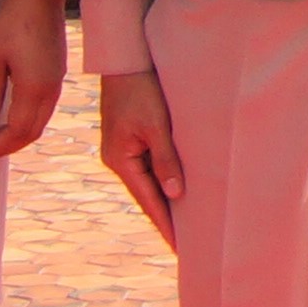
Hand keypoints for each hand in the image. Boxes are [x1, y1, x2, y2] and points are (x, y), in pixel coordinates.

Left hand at [0, 0, 70, 158]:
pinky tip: (18, 115)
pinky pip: (48, 107)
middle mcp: (50, 89)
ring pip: (43, 120)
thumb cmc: (11, 23)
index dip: (2, 146)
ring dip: (24, 133)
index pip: (19, 130)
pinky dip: (33, 119)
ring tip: (2, 136)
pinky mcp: (59, 73)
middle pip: (34, 130)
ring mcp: (58, 81)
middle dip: (13, 145)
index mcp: (33, 88)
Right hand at [93, 70, 182, 246]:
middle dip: (167, 218)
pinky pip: (148, 167)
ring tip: (187, 222)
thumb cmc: (141, 89)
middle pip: (147, 196)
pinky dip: (163, 180)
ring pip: (149, 182)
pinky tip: (177, 189)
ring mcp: (123, 150)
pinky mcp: (130, 139)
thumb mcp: (156, 125)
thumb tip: (175, 194)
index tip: (180, 247)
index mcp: (120, 160)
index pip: (148, 201)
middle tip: (188, 243)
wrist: (125, 59)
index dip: (166, 225)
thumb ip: (165, 159)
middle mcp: (118, 160)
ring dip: (166, 200)